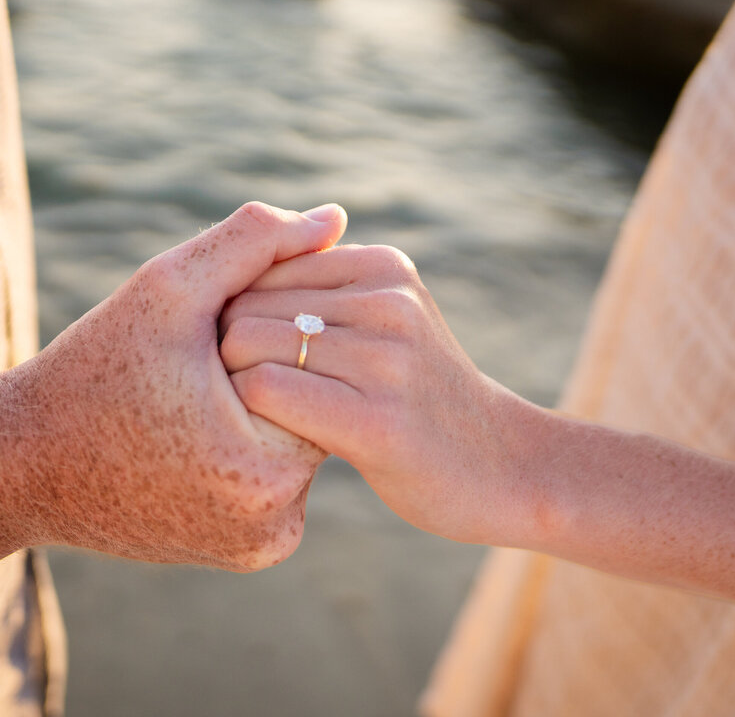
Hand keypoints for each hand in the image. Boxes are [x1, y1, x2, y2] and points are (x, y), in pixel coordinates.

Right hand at [5, 202, 346, 569]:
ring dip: (264, 411)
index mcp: (266, 466)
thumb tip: (336, 215)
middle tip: (204, 367)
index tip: (215, 335)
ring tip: (195, 400)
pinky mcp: (248, 554)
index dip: (271, 331)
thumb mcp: (169, 288)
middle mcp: (278, 525)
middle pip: (311, 408)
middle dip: (269, 372)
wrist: (20, 466)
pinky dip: (249, 449)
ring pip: (295, 442)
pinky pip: (273, 480)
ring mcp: (263, 547)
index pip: (316, 367)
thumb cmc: (94, 371)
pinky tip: (196, 433)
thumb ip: (257, 242)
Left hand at [218, 244, 547, 546]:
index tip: (253, 364)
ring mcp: (386, 360)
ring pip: (245, 345)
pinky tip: (272, 441)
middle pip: (245, 305)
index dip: (236, 318)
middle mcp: (387, 301)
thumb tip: (239, 267)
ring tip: (261, 422)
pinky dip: (248, 415)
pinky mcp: (377, 422)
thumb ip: (327, 291)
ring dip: (235, 389)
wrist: (506, 467)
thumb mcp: (390, 321)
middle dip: (228, 353)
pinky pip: (265, 390)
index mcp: (384, 266)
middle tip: (247, 401)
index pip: (260, 267)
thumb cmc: (422, 399)